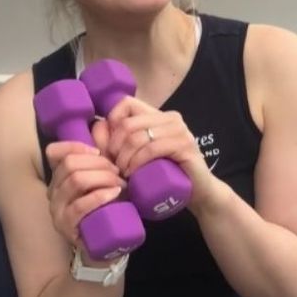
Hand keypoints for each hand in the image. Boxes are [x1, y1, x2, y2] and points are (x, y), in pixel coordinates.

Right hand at [44, 141, 125, 247]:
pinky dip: (99, 196)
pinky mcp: (66, 228)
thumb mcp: (104, 183)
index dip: (76, 145)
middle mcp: (53, 193)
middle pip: (70, 164)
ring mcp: (57, 211)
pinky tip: (114, 193)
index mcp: (59, 178)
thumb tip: (106, 128)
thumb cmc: (108, 211)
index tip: (99, 151)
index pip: (54, 152)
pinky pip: (79, 206)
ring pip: (75, 180)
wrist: (106, 248)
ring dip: (102, 178)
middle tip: (119, 172)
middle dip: (99, 164)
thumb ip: (101, 162)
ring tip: (120, 183)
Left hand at [103, 96, 225, 209]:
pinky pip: (152, 148)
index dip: (111, 123)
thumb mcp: (139, 155)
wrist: (198, 193)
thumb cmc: (165, 176)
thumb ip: (119, 141)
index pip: (126, 103)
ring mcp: (180, 130)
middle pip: (128, 123)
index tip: (109, 148)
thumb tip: (97, 127)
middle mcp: (170, 118)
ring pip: (137, 137)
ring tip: (123, 174)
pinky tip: (133, 173)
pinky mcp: (185, 146)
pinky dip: (137, 162)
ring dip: (124, 158)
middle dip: (114, 148)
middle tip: (114, 167)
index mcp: (158, 115)